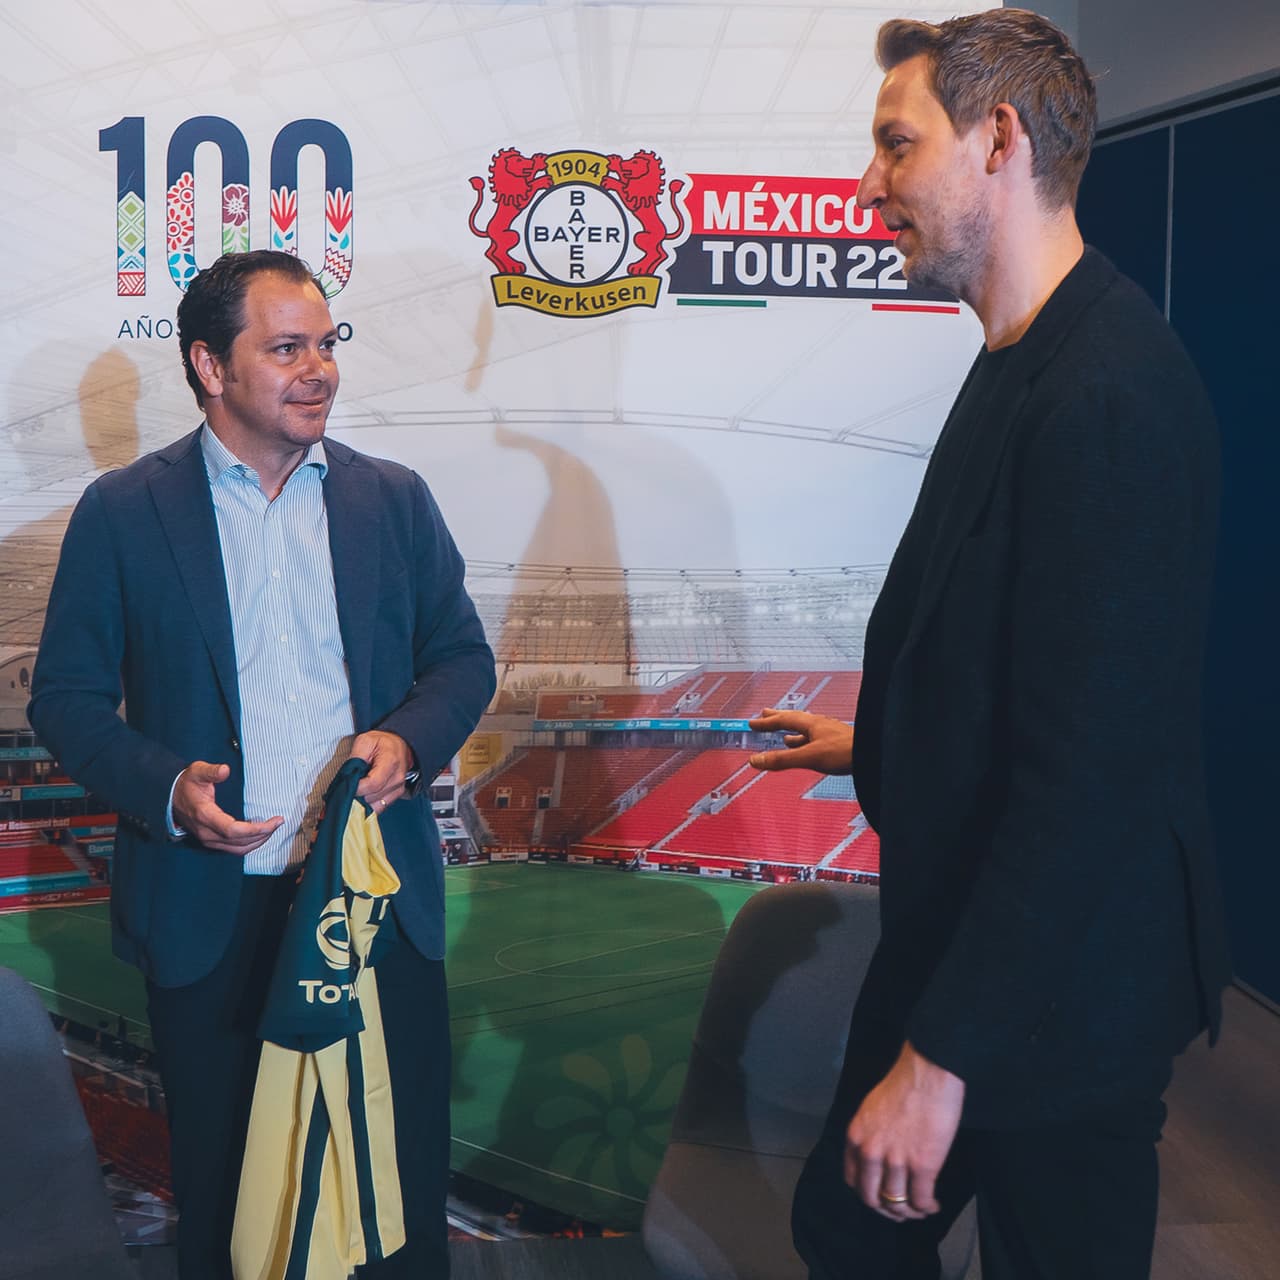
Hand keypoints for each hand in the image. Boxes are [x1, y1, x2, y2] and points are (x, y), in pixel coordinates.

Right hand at [172, 761, 282, 854]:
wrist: (170, 797)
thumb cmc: (186, 783)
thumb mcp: (197, 771)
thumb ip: (212, 771)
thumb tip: (225, 770)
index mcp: (206, 815)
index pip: (235, 831)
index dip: (258, 829)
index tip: (275, 820)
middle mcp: (207, 832)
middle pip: (240, 843)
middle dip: (263, 834)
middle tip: (278, 822)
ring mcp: (208, 839)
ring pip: (238, 849)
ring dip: (258, 842)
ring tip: (272, 828)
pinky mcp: (211, 841)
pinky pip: (233, 849)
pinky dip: (249, 844)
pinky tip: (259, 834)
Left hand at [350, 730, 415, 814]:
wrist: (398, 744)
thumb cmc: (382, 742)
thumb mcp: (365, 741)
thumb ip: (355, 759)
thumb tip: (347, 777)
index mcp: (391, 762)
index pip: (372, 784)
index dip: (356, 788)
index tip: (346, 785)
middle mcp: (397, 778)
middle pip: (371, 797)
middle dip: (357, 794)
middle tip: (349, 785)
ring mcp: (398, 788)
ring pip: (375, 806)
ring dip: (362, 801)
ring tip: (357, 788)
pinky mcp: (397, 794)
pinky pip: (380, 807)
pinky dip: (369, 804)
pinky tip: (364, 794)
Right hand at [747, 709, 853, 775]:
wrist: (872, 753)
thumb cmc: (844, 752)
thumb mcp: (808, 757)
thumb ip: (782, 760)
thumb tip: (756, 760)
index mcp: (810, 723)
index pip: (782, 720)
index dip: (766, 722)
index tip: (752, 723)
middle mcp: (818, 725)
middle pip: (793, 719)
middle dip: (777, 718)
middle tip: (764, 715)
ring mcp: (828, 733)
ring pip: (804, 730)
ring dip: (790, 732)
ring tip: (781, 736)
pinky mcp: (835, 743)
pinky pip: (813, 739)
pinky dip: (803, 742)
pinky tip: (804, 748)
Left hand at [844, 1042, 964, 1220]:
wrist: (927, 1072)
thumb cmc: (903, 1084)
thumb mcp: (871, 1109)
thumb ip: (870, 1135)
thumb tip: (880, 1156)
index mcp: (856, 1136)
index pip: (853, 1180)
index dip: (867, 1194)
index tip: (880, 1196)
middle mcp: (870, 1152)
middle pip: (872, 1199)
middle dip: (887, 1211)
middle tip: (901, 1212)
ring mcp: (896, 1160)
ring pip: (897, 1204)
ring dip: (909, 1213)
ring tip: (921, 1209)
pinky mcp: (923, 1165)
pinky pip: (920, 1200)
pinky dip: (927, 1207)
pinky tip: (933, 1204)